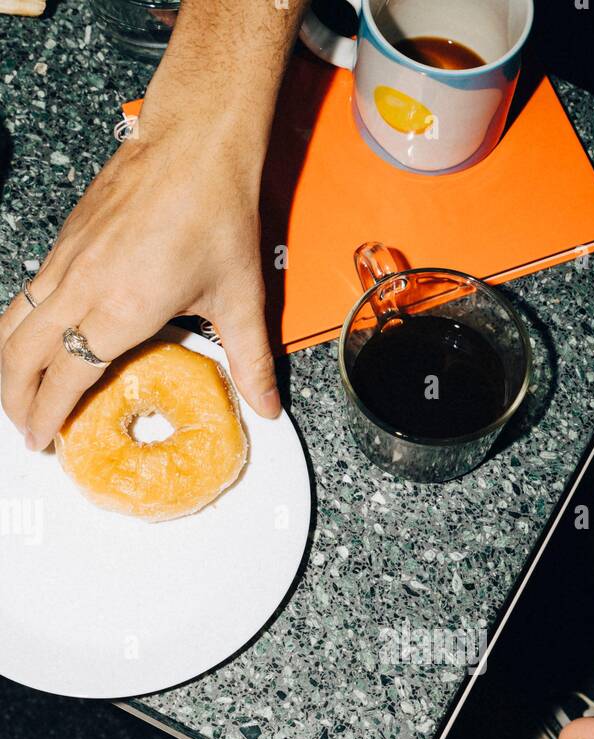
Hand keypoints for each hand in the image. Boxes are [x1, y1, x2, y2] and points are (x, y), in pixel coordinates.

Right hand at [0, 119, 280, 450]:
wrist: (195, 141)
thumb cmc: (217, 211)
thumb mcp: (242, 298)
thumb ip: (250, 362)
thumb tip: (267, 407)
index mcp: (120, 310)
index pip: (65, 379)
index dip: (48, 417)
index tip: (44, 440)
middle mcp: (81, 286)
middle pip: (22, 356)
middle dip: (16, 400)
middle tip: (27, 429)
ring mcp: (66, 260)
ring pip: (12, 322)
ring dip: (8, 364)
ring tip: (18, 393)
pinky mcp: (64, 240)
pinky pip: (26, 294)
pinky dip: (18, 328)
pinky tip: (33, 342)